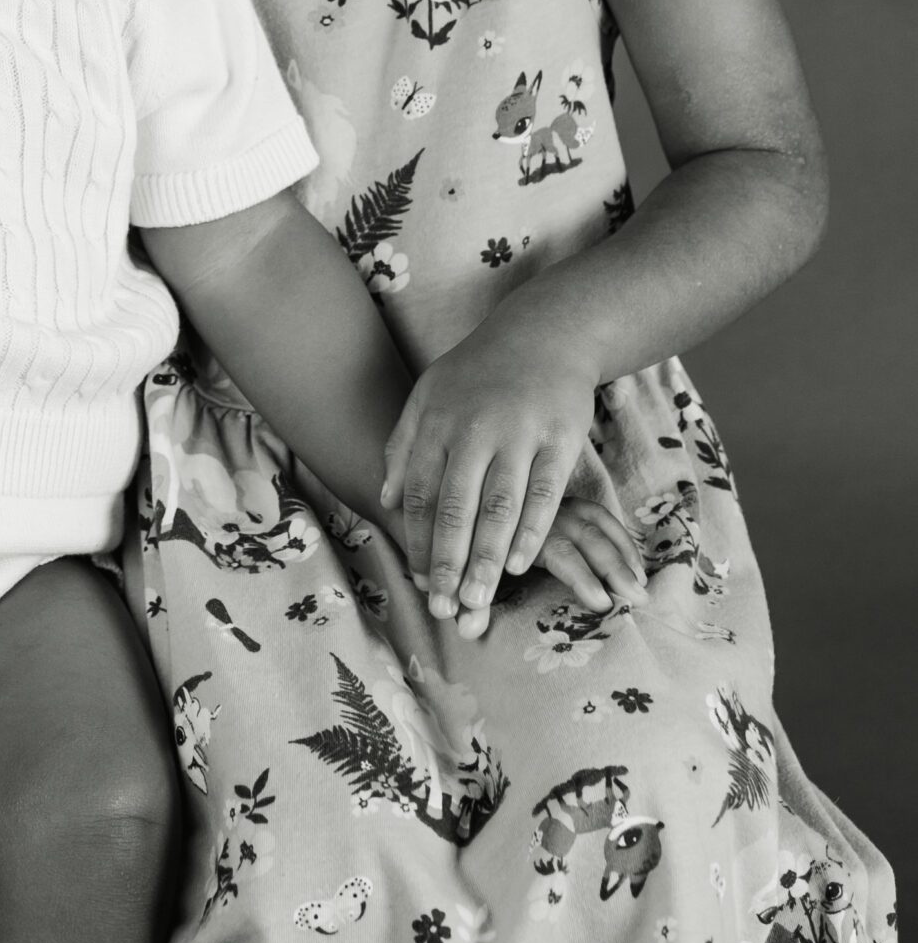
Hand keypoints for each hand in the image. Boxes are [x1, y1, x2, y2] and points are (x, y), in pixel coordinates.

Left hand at [380, 317, 597, 625]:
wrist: (542, 333)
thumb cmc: (478, 371)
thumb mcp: (428, 395)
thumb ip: (403, 444)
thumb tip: (384, 498)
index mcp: (436, 422)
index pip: (419, 492)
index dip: (416, 540)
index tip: (418, 582)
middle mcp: (474, 430)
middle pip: (455, 507)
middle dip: (448, 563)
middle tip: (444, 609)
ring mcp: (518, 435)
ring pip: (499, 508)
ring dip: (486, 560)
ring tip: (477, 601)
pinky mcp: (558, 440)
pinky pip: (543, 494)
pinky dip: (530, 532)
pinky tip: (519, 564)